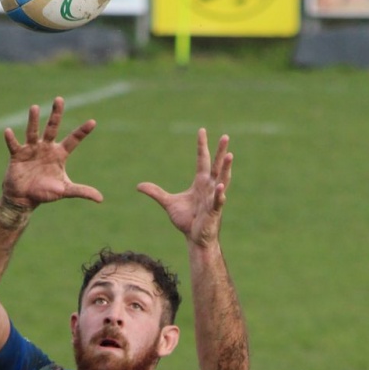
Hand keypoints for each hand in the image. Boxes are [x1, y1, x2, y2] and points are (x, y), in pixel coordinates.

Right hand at [1, 98, 103, 208]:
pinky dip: (11, 139)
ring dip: (33, 121)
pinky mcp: (17, 155)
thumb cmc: (46, 192)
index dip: (82, 132)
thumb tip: (101, 199)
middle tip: (59, 99)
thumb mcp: (65, 191)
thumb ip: (81, 191)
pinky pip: (14, 145)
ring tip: (34, 107)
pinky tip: (8, 131)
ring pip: (33, 132)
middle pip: (52, 127)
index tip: (93, 122)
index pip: (73, 140)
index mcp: (59, 154)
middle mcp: (46, 147)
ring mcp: (31, 149)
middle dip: (56, 114)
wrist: (24, 198)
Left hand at [138, 128, 231, 245]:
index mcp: (200, 182)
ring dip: (226, 168)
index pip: (202, 160)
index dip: (202, 146)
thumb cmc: (186, 221)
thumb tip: (138, 186)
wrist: (195, 239)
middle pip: (216, 166)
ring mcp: (213, 198)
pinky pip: (218, 201)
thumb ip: (156, 193)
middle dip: (220, 151)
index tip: (201, 131)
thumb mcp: (168, 203)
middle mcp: (209, 187)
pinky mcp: (214, 211)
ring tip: (229, 155)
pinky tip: (220, 187)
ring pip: (222, 180)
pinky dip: (219, 194)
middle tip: (225, 136)